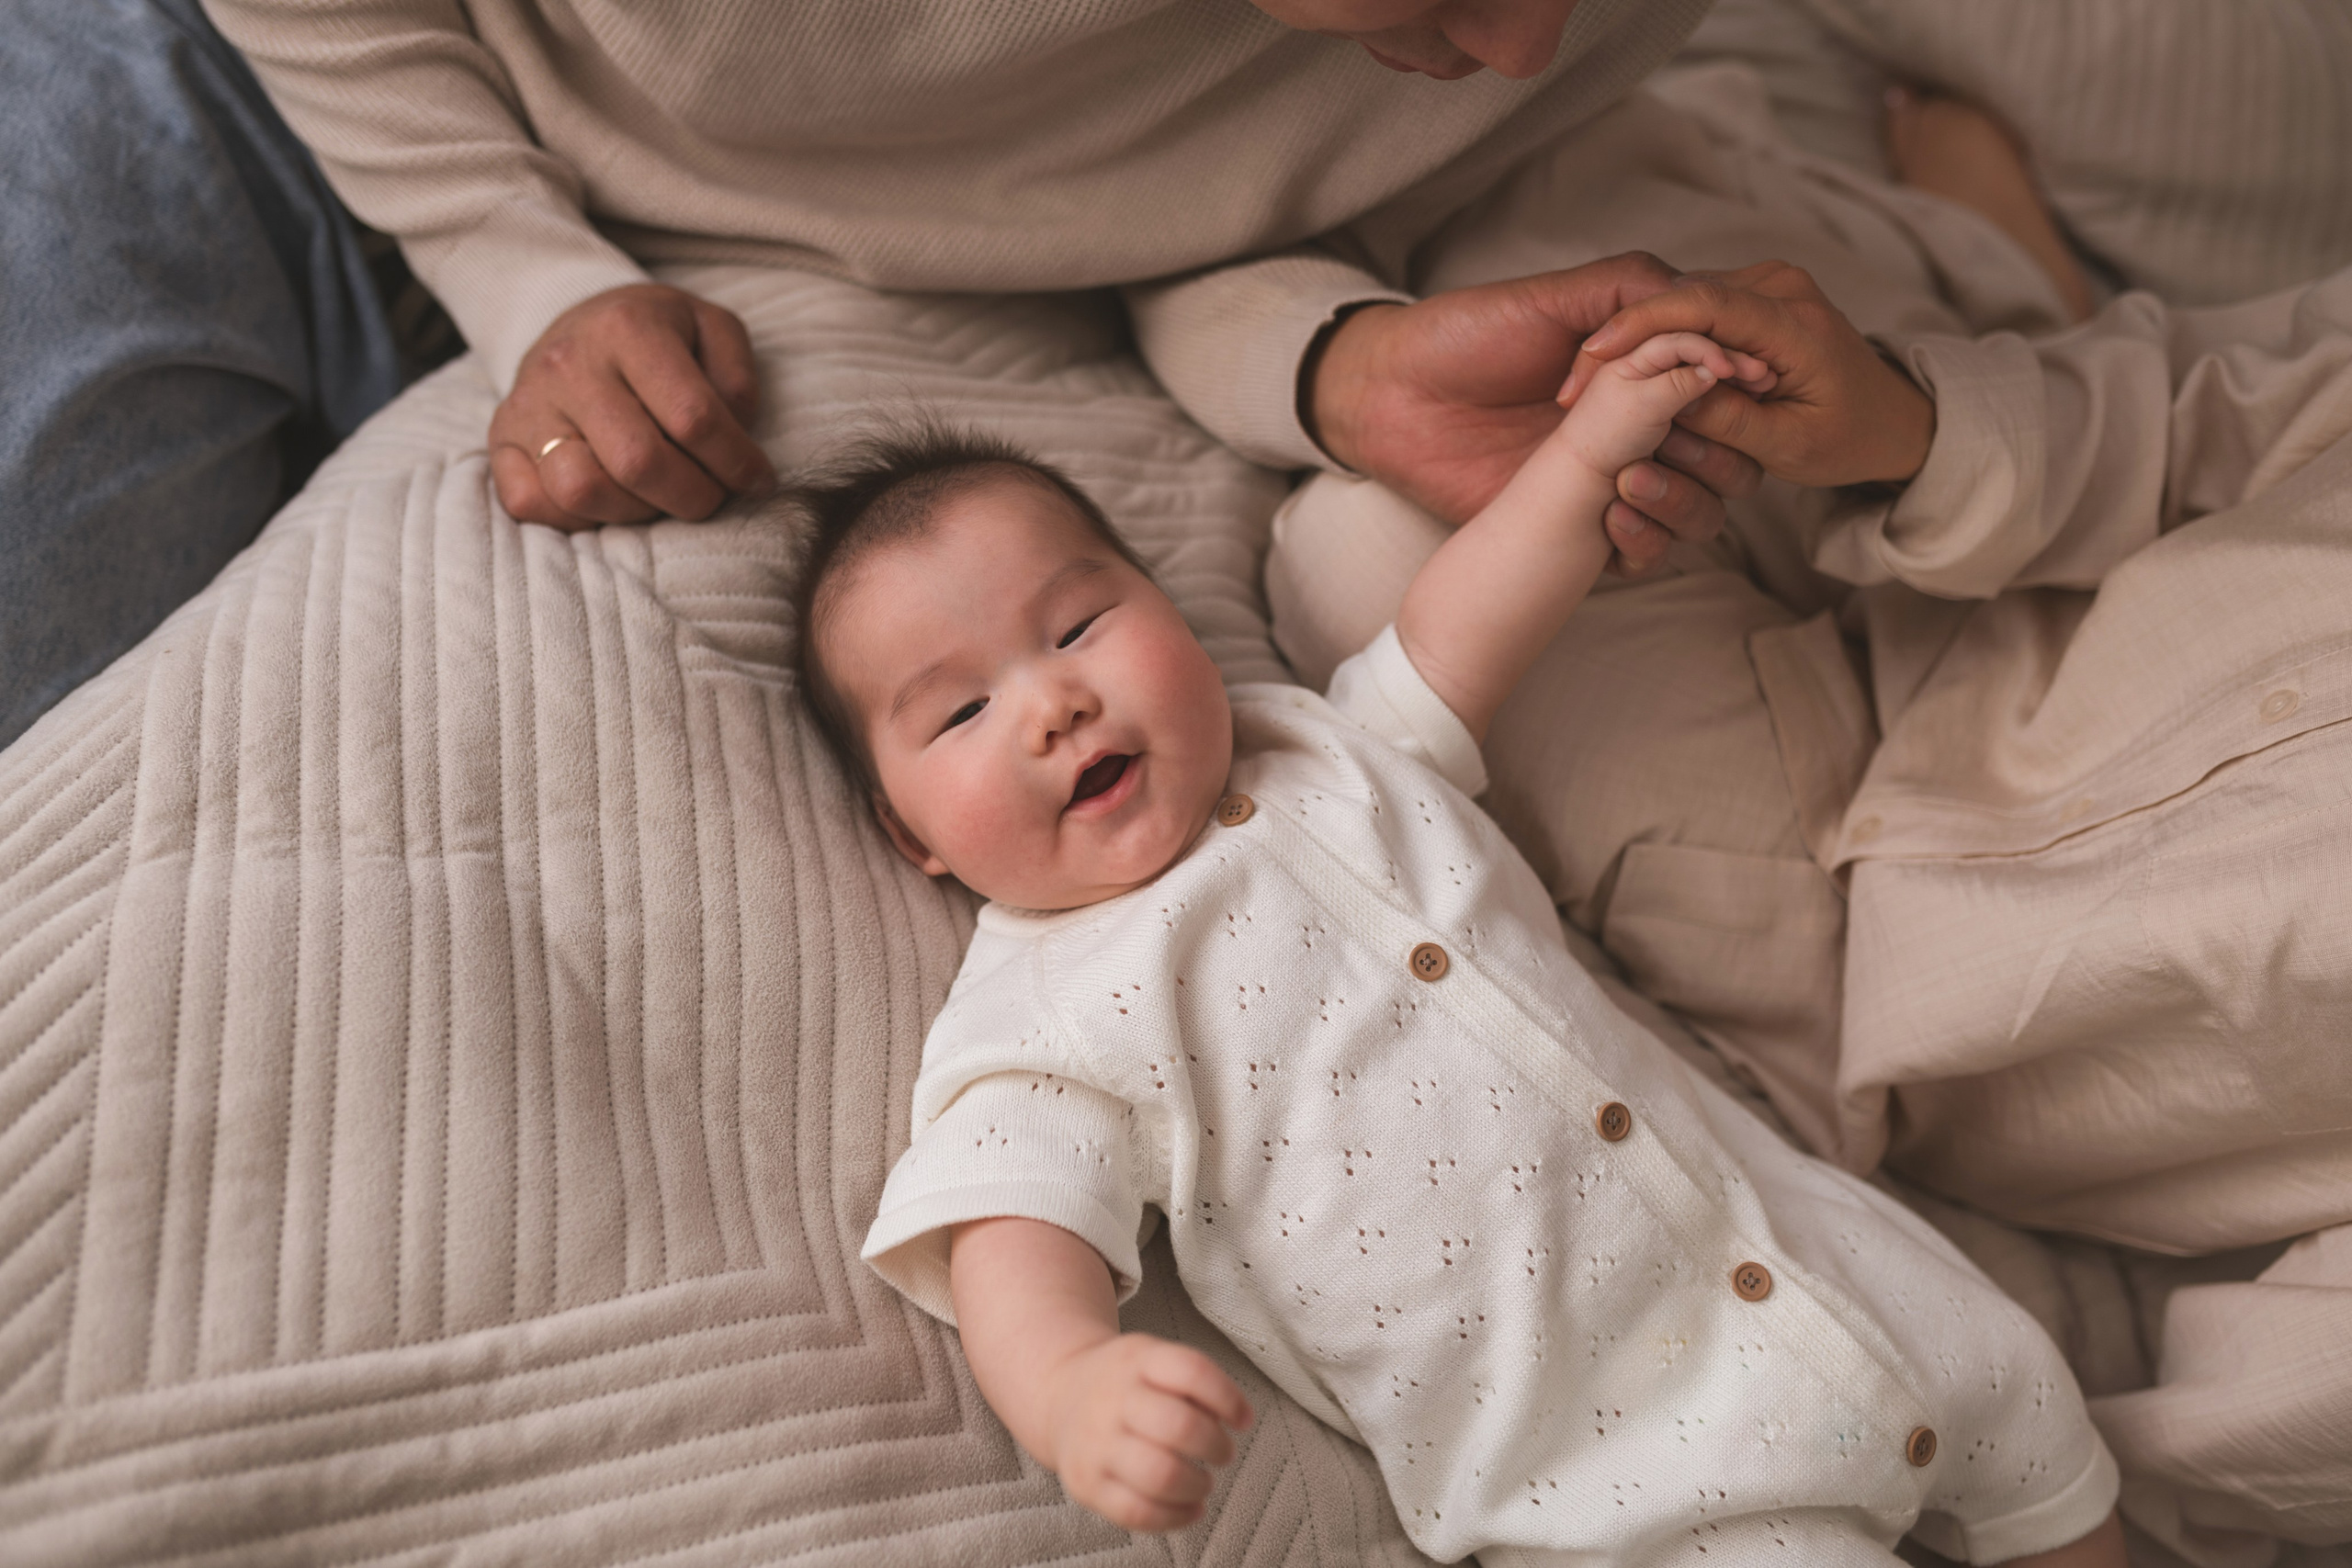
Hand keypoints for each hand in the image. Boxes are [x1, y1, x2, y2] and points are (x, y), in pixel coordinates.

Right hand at [488, 283, 774, 529]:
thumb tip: (735, 433)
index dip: (737, 462)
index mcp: (628, 328)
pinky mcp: (500, 439)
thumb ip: (736, 376)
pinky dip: (577, 520)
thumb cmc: (658, 335)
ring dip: (637, 511)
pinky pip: (529, 505)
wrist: (581, 319)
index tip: (758, 479)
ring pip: (582, 490)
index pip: (693, 418)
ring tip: (661, 495)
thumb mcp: (711, 328)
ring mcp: (528, 404)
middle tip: (712, 494)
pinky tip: (612, 499)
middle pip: (638, 463)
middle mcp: (569, 364)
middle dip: (693, 496)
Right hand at [1042, 1332, 1254, 1531]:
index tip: (1244, 1420)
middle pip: (1179, 1426)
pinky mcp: (1085, 1484)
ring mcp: (1095, 1444)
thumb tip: (1237, 1419)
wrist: (1059, 1394)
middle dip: (1216, 1447)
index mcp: (1137, 1359)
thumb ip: (1195, 1383)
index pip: (1191, 1371)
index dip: (1228, 1398)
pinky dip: (1176, 1517)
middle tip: (1224, 1453)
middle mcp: (1112, 1398)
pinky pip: (1137, 1513)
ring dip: (1198, 1485)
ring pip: (1160, 1475)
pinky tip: (1191, 1509)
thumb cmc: (1126, 1382)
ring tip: (1204, 1483)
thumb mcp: (1154, 1359)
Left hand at [1307, 253, 1764, 575]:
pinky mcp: (1581, 530)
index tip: (1733, 383)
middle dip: (1719, 450)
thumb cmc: (1467, 336)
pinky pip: (1645, 554)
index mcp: (1646, 372)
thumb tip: (1711, 316)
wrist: (1394, 400)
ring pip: (1702, 511)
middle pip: (1733, 458)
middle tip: (1672, 436)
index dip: (1738, 390)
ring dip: (1685, 500)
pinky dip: (1645, 542)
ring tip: (1630, 478)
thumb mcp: (1552, 298)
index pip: (1729, 391)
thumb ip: (1633, 293)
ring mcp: (1614, 481)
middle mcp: (1642, 430)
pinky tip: (1611, 518)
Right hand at [1563, 261, 1935, 487]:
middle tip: (1577, 383)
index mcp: (1795, 323)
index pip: (1706, 305)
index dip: (1643, 325)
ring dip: (1641, 336)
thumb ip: (1728, 419)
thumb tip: (1665, 395)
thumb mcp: (1788, 447)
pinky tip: (1631, 369)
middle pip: (1686, 297)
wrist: (1892, 416)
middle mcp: (1782, 287)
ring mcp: (1770, 284)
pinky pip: (1697, 306)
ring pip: (1685, 299)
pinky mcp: (1757, 293)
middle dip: (1629, 334)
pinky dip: (1664, 334)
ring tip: (1594, 380)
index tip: (1593, 353)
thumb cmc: (1847, 438)